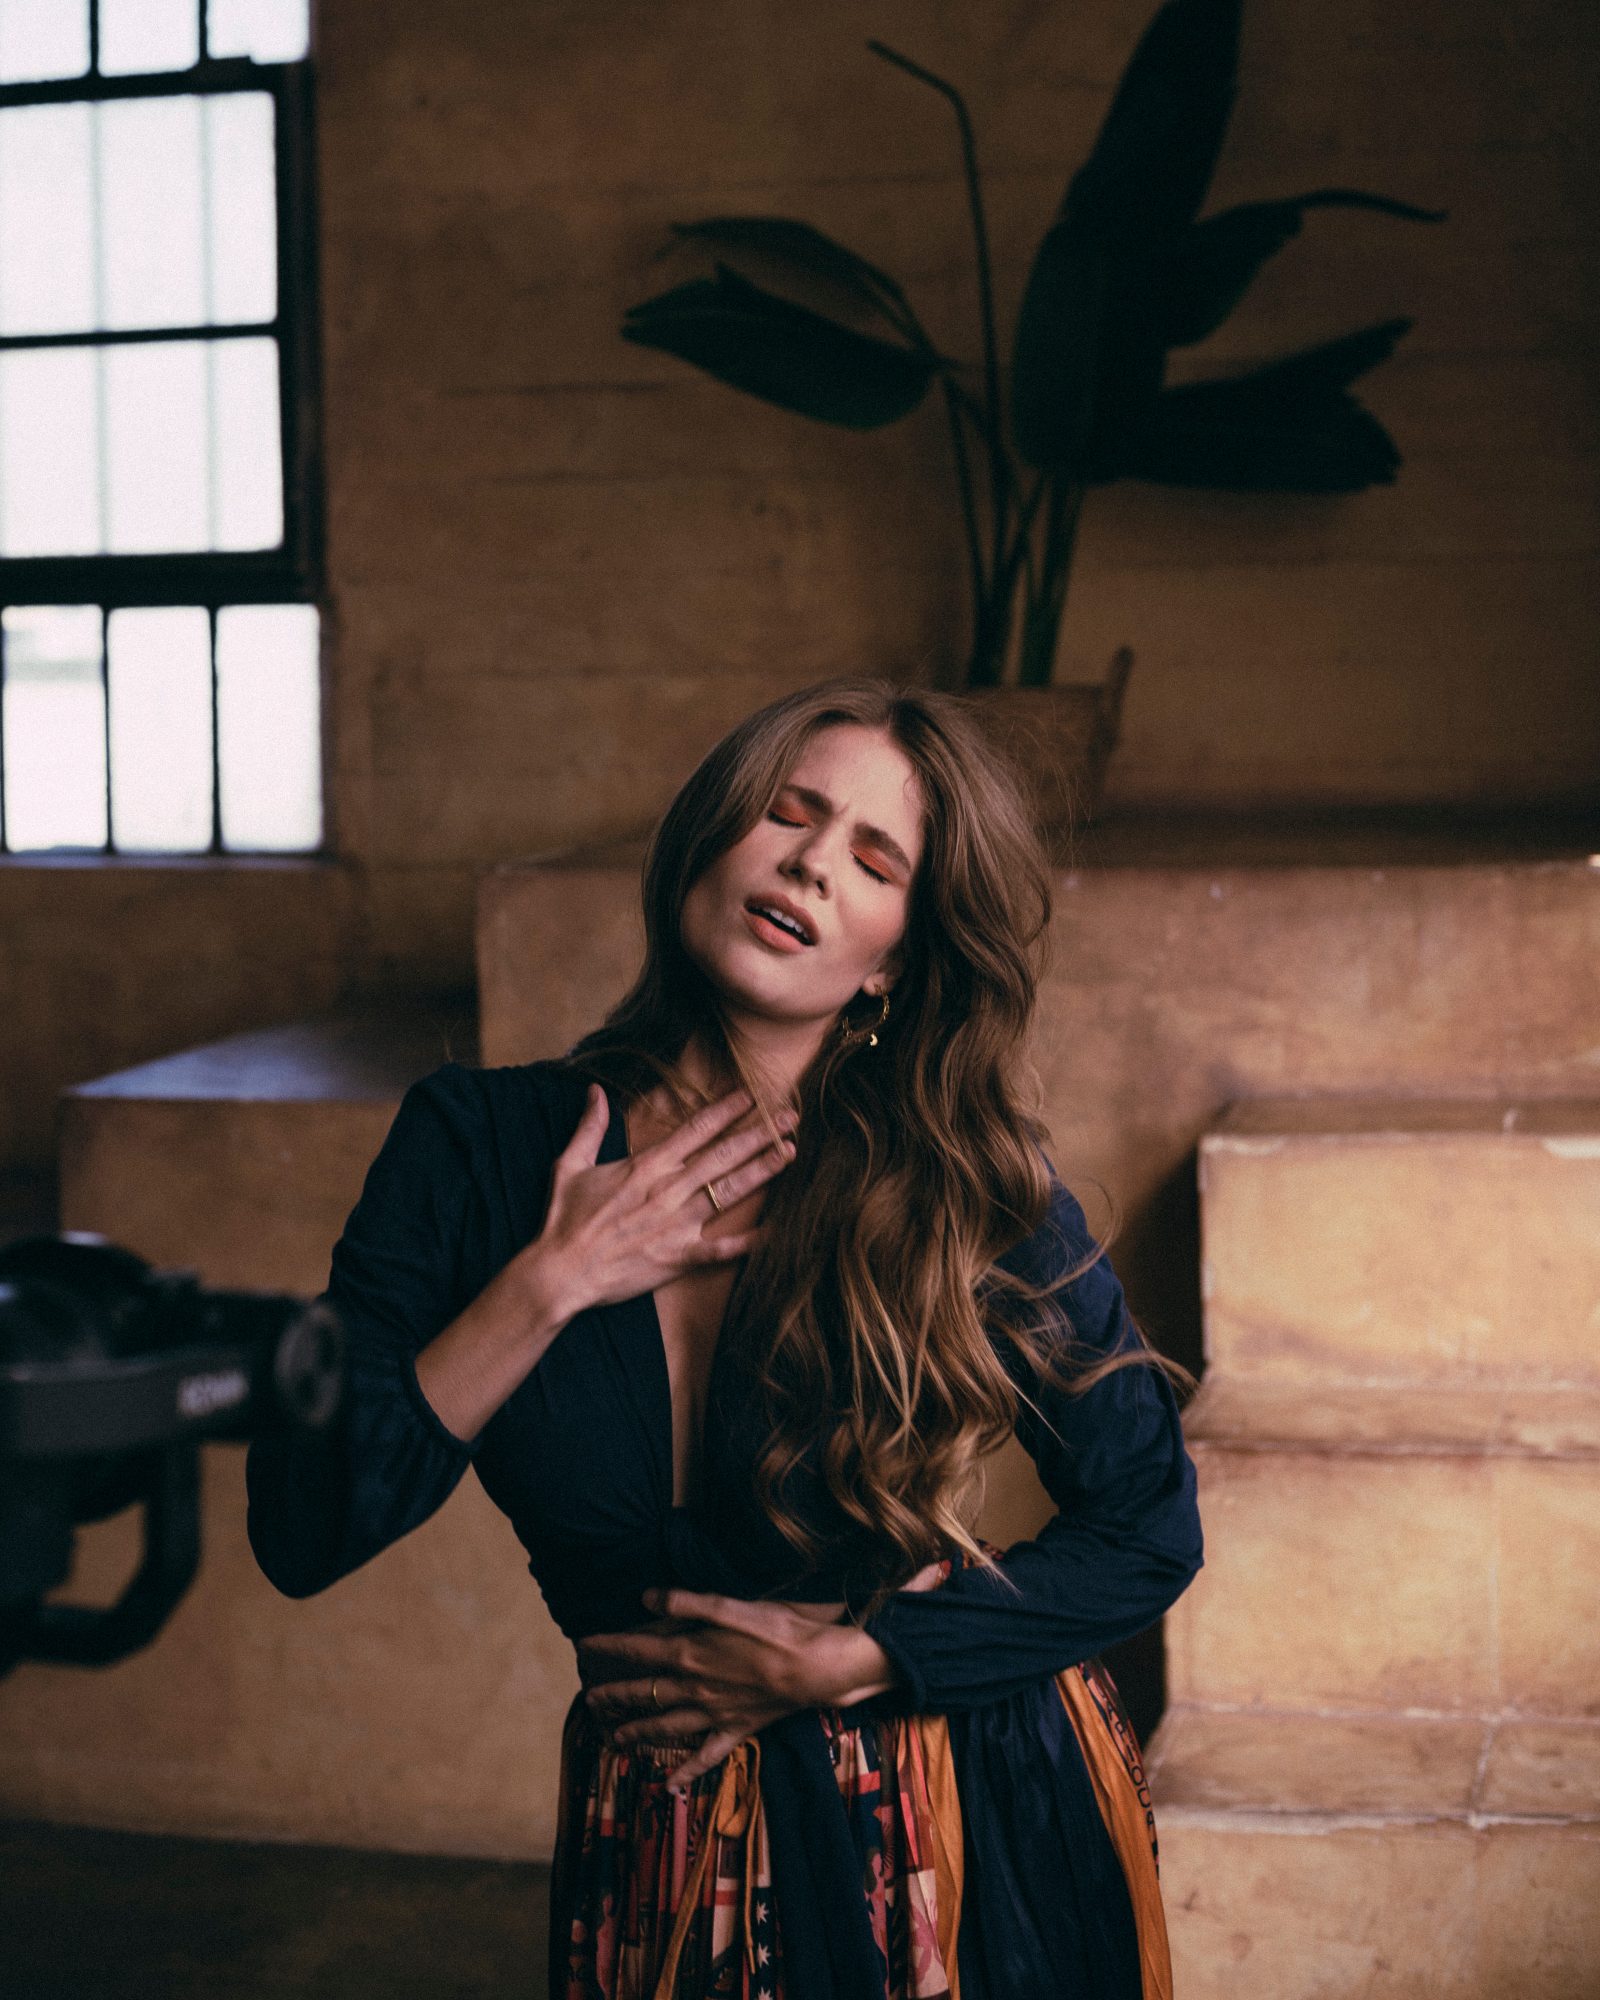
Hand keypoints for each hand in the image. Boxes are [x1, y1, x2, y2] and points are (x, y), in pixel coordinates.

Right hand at [525, 1082, 796, 1323]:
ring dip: (763, 1171)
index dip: (726, 1110)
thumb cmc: (562, 1220)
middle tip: (790, 1116)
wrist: (560, 1273)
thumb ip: (589, 1127)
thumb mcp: (570, 1166)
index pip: (695, 1130)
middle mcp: (668, 1191)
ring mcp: (676, 1225)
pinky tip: (778, 1232)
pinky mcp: (678, 1257)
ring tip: (790, 1152)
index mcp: (645, 1167)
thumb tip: (594, 1091)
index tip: (751, 1095)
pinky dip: (750, 1242)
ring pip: (729, 1192)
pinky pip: (722, 1249)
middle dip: (759, 1133)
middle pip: (723, 1155)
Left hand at [577, 1562, 946, 1788]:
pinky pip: (707, 1754)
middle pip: (644, 1693)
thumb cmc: (776, 1629)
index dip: (608, 1646)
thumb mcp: (729, 1604)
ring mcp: (714, 1713)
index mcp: (689, 1653)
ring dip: (638, 1733)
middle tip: (589, 1700)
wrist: (816, 1667)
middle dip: (613, 1695)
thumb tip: (645, 1597)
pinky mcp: (737, 1729)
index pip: (637, 1649)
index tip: (584, 1645)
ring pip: (666, 1727)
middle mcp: (695, 1687)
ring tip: (613, 1741)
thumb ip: (685, 1601)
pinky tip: (669, 1786)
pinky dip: (688, 1770)